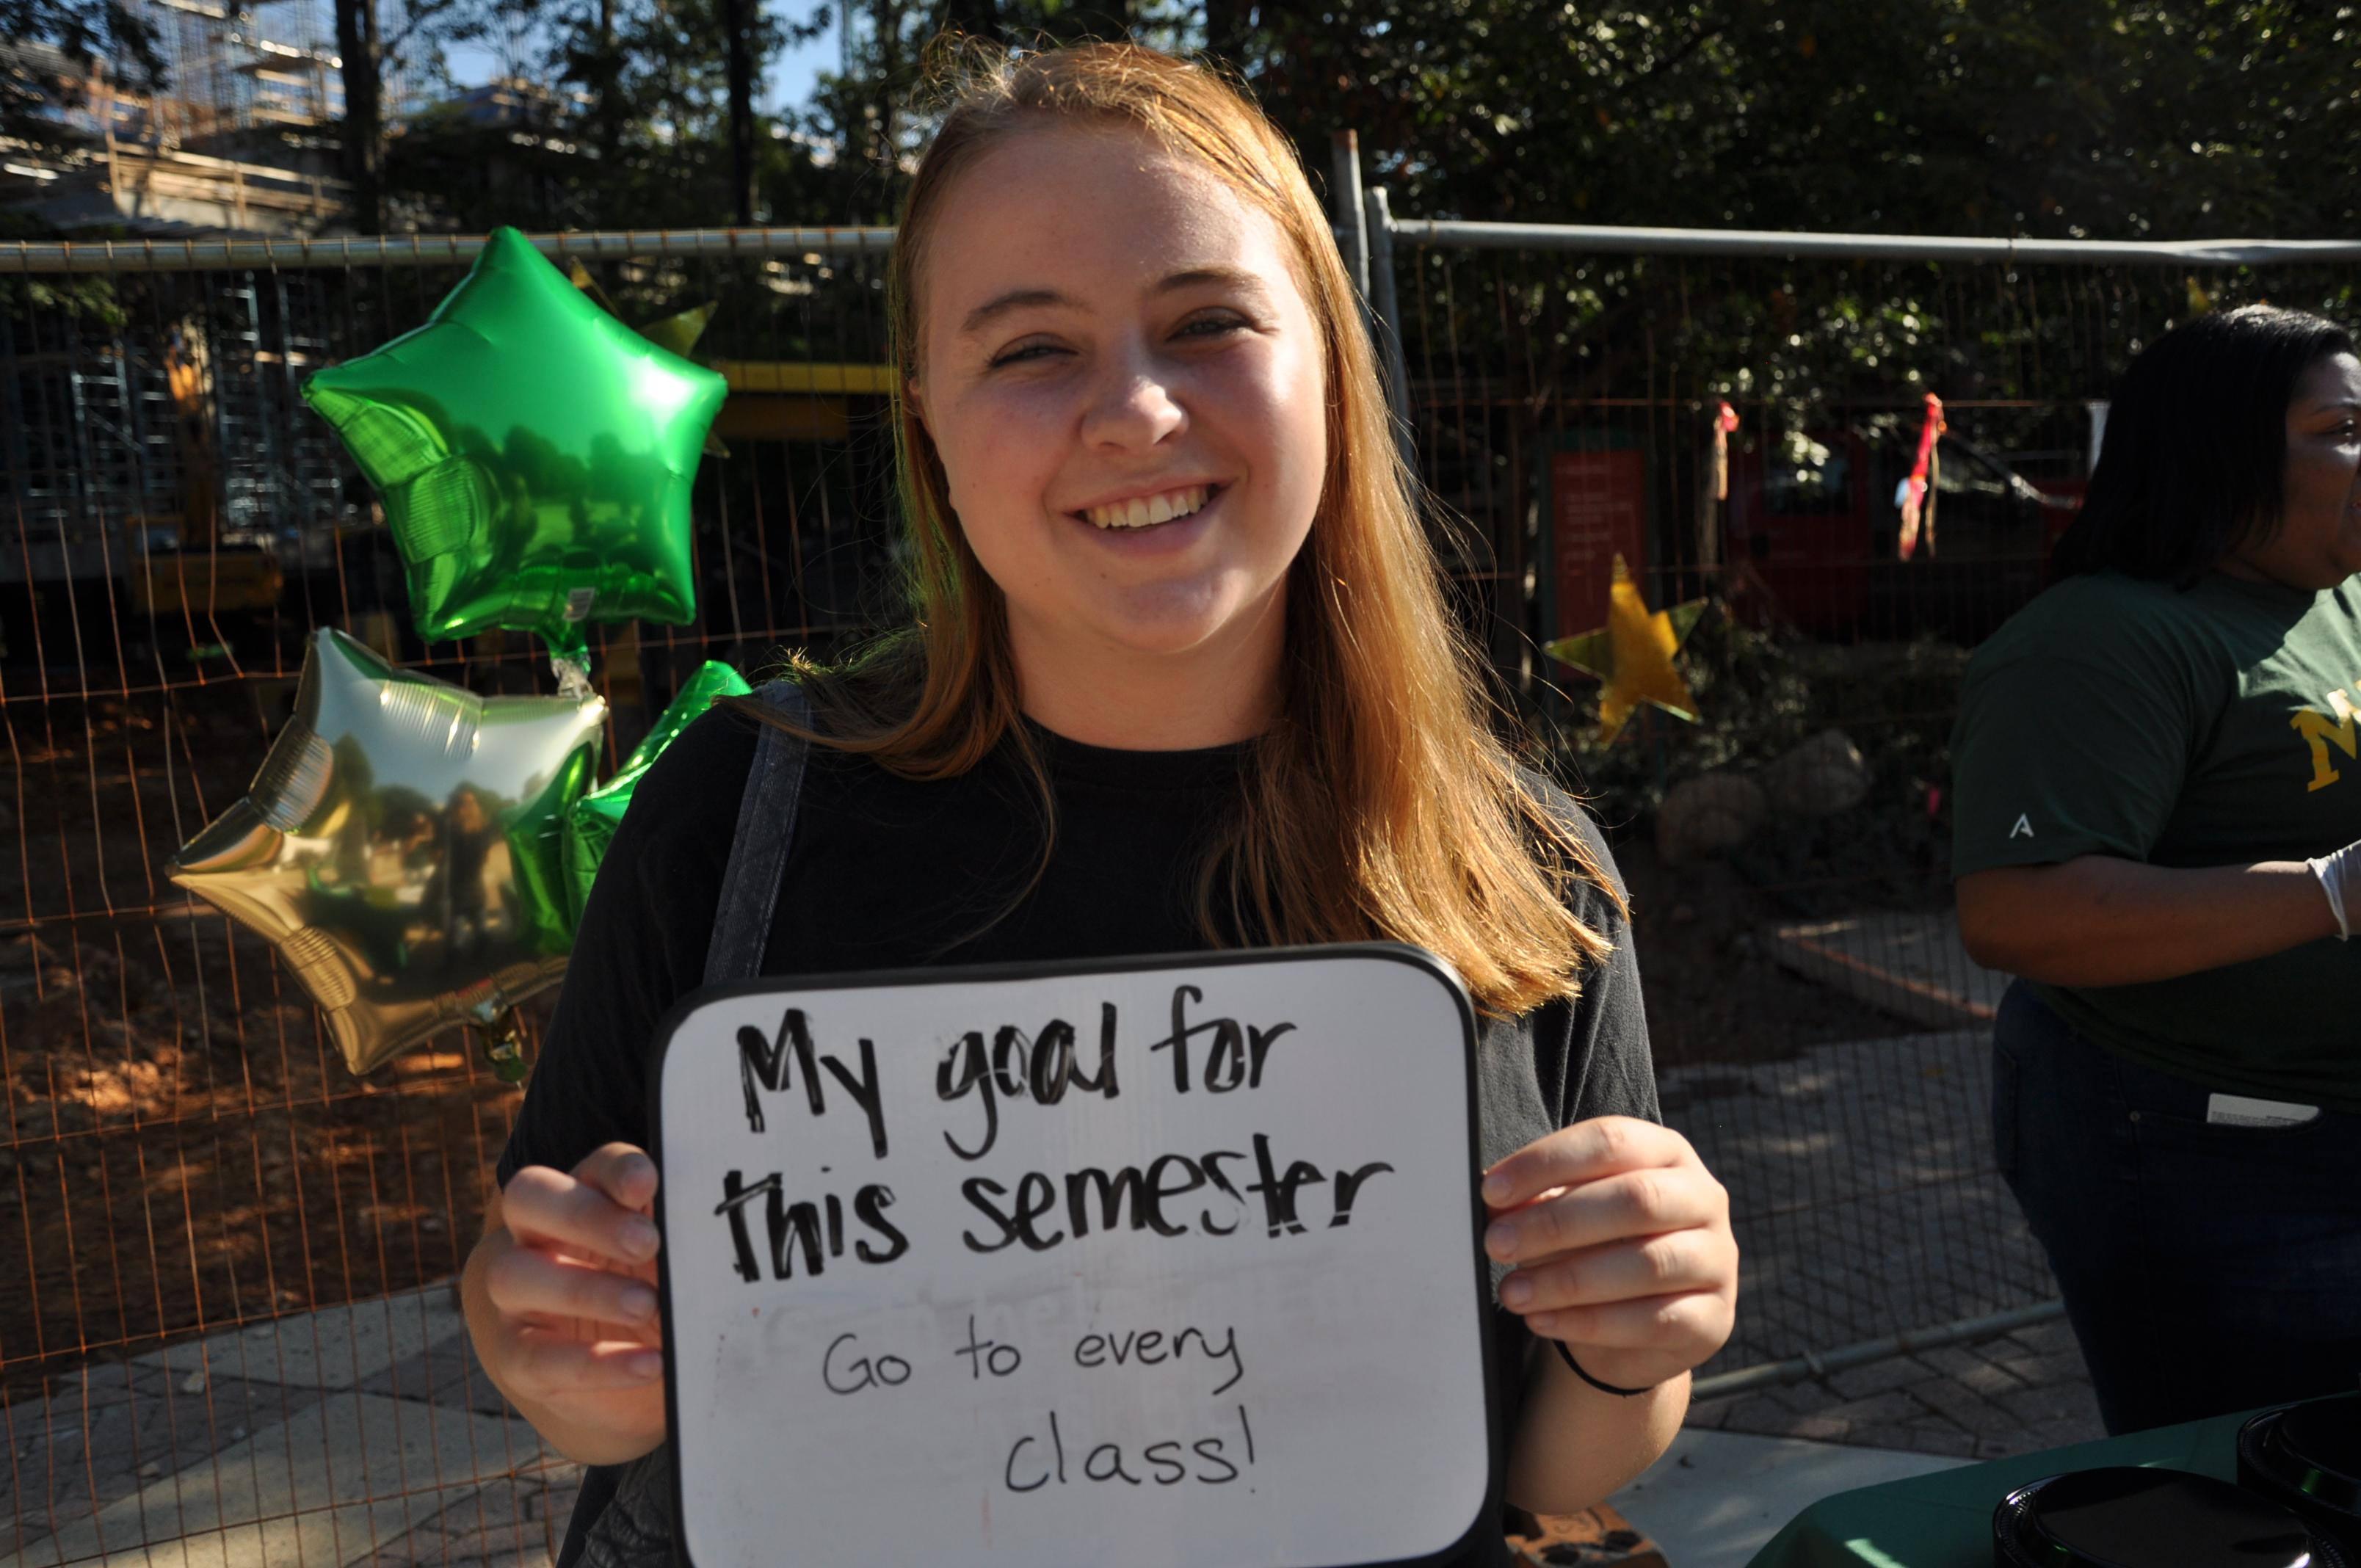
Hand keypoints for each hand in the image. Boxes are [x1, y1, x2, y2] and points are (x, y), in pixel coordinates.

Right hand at [468, 1143, 668, 1462]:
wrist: (646, 1373)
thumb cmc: (669, 1298)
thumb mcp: (683, 1268)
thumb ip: (691, 1242)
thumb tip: (722, 1227)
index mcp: (589, 1199)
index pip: (595, 1167)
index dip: (618, 1169)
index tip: (650, 1183)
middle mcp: (540, 1236)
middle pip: (528, 1197)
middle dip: (583, 1215)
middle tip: (645, 1242)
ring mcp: (518, 1296)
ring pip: (514, 1275)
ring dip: (582, 1289)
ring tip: (646, 1305)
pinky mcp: (518, 1358)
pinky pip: (537, 1357)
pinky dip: (595, 1363)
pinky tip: (648, 1364)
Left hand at [1481, 1116, 1736, 1393]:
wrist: (1634, 1324)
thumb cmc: (1595, 1246)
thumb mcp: (1564, 1214)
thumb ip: (1535, 1200)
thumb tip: (1493, 1202)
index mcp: (1667, 1153)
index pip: (1610, 1141)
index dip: (1547, 1162)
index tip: (1492, 1191)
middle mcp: (1704, 1198)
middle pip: (1635, 1199)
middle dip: (1555, 1223)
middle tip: (1497, 1244)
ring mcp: (1717, 1260)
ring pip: (1647, 1264)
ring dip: (1567, 1280)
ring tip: (1512, 1293)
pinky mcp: (1714, 1319)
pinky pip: (1654, 1321)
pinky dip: (1589, 1323)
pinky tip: (1542, 1321)